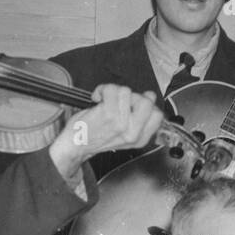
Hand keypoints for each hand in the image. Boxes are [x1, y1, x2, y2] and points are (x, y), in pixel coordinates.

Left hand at [48, 85, 164, 179]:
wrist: (77, 144)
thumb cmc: (95, 138)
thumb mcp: (124, 136)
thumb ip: (140, 119)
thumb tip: (150, 97)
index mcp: (139, 139)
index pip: (157, 115)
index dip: (147, 104)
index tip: (134, 105)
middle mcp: (132, 133)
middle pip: (147, 101)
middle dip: (133, 95)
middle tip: (120, 102)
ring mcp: (121, 123)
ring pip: (127, 92)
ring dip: (114, 92)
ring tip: (106, 101)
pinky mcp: (108, 114)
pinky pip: (113, 89)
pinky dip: (103, 89)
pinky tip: (98, 98)